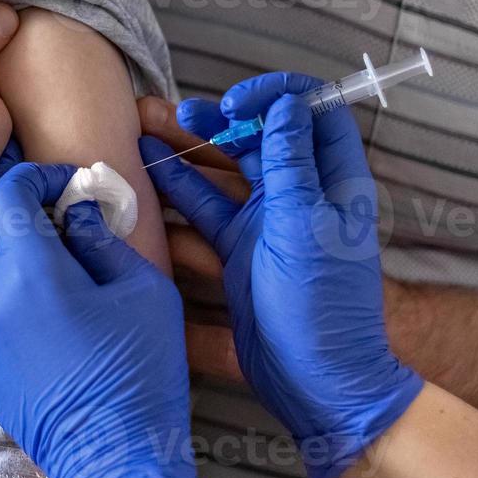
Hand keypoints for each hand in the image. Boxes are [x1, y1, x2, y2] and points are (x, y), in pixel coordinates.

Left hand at [0, 163, 207, 477]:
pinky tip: (31, 296)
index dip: (36, 175)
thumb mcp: (140, 289)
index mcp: (30, 269)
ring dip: (0, 243)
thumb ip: (101, 238)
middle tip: (51, 207)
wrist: (113, 455)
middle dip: (12, 201)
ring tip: (43, 253)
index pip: (7, 192)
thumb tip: (77, 208)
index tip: (66, 182)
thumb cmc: (139, 372)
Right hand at [138, 73, 423, 477]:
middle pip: (258, 136)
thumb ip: (289, 163)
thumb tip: (283, 105)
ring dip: (188, 147)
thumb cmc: (323, 306)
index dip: (277, 95)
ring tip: (145, 127)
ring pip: (223, 169)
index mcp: (332, 181)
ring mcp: (265, 220)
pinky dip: (176, 186)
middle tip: (178, 112)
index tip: (238, 103)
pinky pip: (203, 207)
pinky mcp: (236, 248)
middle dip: (218, 118)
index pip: (312, 113)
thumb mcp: (304, 225)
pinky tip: (145, 167)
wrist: (318, 382)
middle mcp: (299, 193)